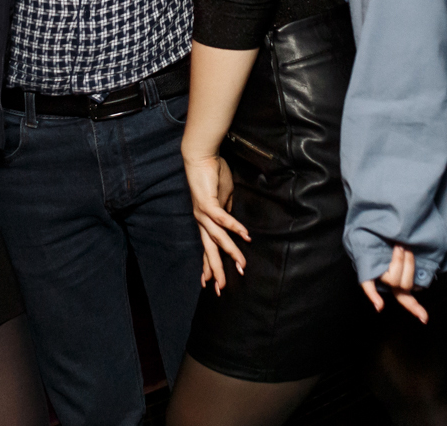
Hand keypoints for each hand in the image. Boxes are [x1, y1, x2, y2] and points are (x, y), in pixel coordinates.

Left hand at [183, 153, 249, 294]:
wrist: (201, 157)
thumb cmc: (212, 174)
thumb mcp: (223, 197)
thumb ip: (226, 211)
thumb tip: (233, 224)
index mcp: (204, 220)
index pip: (207, 247)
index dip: (208, 265)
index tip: (209, 283)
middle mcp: (201, 220)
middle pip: (209, 250)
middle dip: (216, 270)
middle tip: (221, 288)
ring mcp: (203, 213)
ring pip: (217, 238)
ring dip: (230, 252)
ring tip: (242, 265)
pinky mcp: (207, 203)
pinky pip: (222, 219)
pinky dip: (234, 227)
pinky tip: (245, 236)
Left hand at [360, 245, 428, 323]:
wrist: (371, 228)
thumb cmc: (390, 240)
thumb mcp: (407, 251)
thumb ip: (413, 260)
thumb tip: (421, 263)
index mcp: (397, 281)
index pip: (407, 298)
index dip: (415, 308)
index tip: (424, 319)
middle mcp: (388, 282)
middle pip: (405, 285)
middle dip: (409, 265)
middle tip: (406, 248)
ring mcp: (378, 277)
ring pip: (395, 280)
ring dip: (399, 261)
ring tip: (398, 245)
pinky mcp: (367, 270)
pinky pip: (368, 284)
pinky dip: (374, 296)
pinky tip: (379, 306)